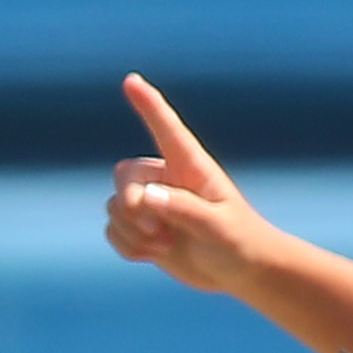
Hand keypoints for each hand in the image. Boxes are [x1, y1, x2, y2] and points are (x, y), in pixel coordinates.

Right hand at [104, 76, 274, 295]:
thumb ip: (184, 209)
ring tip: (166, 245)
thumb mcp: (218, 227)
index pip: (166, 129)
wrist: (239, 272)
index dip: (148, 104)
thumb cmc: (240, 242)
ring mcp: (153, 204)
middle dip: (131, 204)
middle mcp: (167, 179)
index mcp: (191, 167)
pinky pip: (113, 230)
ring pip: (115, 207)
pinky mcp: (142, 228)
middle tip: (156, 230)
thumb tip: (145, 196)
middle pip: (125, 175)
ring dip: (133, 232)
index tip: (131, 80)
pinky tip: (155, 254)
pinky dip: (128, 247)